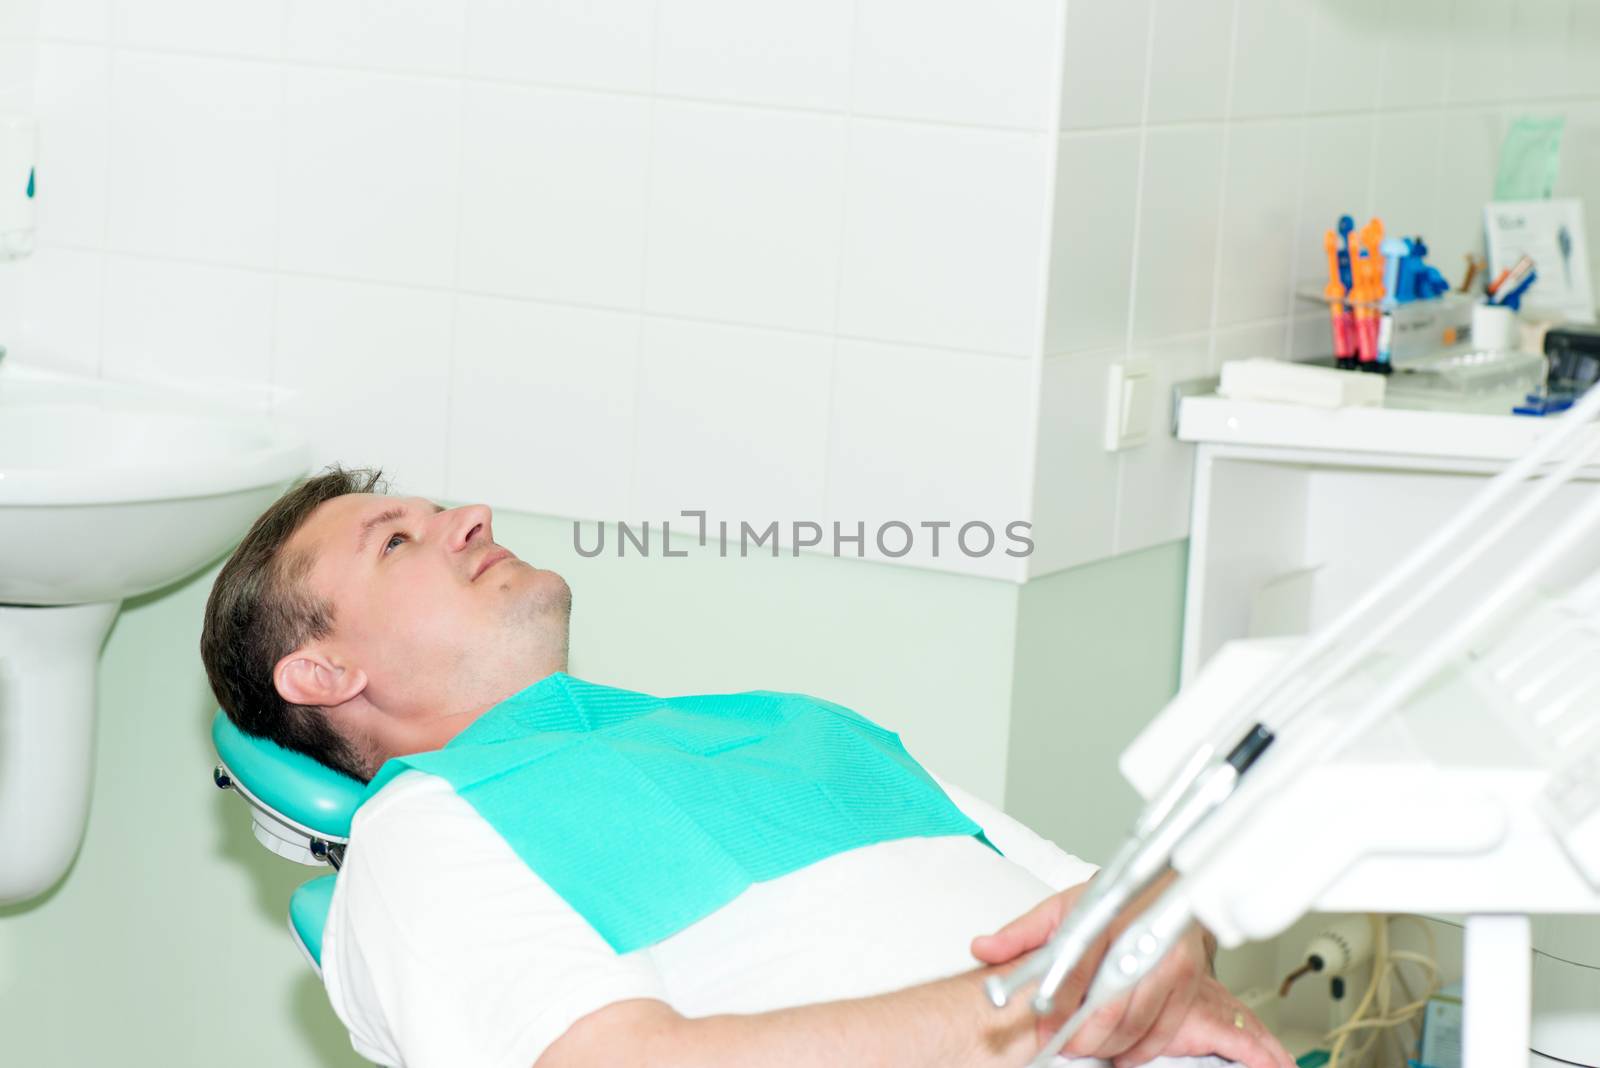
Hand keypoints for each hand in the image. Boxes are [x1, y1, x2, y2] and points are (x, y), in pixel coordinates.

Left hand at [970, 886, 1292, 1067]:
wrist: (1162, 889)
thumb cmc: (1110, 900)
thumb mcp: (1060, 907)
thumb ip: (1022, 932)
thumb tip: (984, 949)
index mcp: (1104, 916)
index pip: (1075, 969)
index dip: (1056, 1005)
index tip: (1041, 1025)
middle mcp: (1140, 938)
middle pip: (1109, 1005)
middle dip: (1081, 1035)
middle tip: (1063, 1045)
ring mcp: (1169, 961)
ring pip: (1136, 1022)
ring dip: (1107, 1045)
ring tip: (1087, 1047)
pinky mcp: (1188, 981)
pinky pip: (1165, 1030)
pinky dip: (1140, 1048)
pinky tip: (1121, 1050)